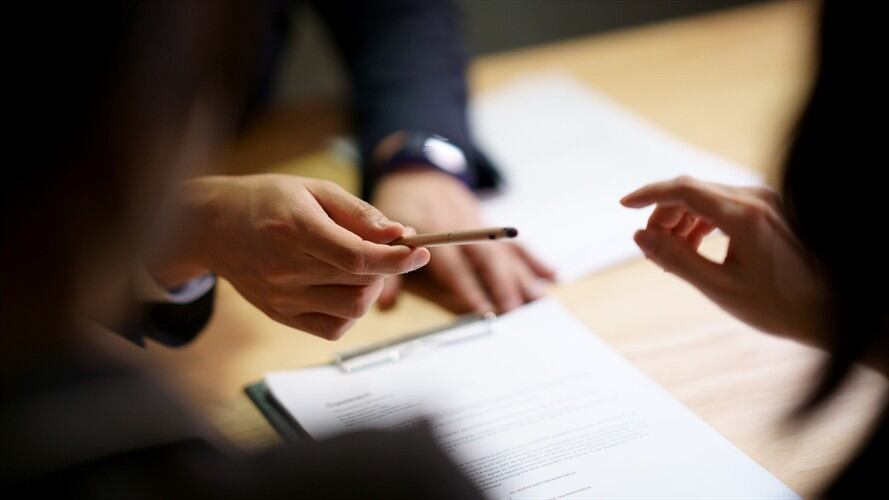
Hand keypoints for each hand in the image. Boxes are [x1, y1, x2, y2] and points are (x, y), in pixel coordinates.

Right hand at [149, 174, 429, 339]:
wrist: (214, 226)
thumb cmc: (267, 200)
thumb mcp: (314, 190)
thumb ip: (359, 213)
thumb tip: (399, 233)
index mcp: (296, 230)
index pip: (357, 257)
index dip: (396, 259)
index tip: (420, 252)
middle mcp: (287, 269)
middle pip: (359, 282)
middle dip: (386, 265)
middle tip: (383, 247)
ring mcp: (283, 298)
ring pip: (352, 309)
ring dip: (370, 289)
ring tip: (359, 266)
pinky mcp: (282, 315)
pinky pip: (333, 328)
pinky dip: (350, 311)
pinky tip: (343, 287)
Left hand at [371, 168, 554, 313]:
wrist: (416, 171)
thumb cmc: (398, 210)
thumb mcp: (382, 236)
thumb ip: (387, 272)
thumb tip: (384, 306)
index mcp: (432, 228)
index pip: (452, 264)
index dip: (467, 287)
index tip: (480, 310)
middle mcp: (460, 225)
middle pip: (485, 258)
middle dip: (500, 285)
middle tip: (513, 311)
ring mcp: (478, 224)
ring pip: (504, 252)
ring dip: (522, 277)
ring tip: (538, 301)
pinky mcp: (489, 224)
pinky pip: (513, 244)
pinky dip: (534, 259)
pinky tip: (552, 275)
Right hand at [621, 176, 828, 344]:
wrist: (831, 312)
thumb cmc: (780, 306)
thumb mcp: (720, 288)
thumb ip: (676, 259)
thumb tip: (640, 236)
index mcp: (744, 215)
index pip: (683, 190)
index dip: (649, 195)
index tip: (624, 205)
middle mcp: (756, 198)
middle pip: (692, 191)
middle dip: (663, 215)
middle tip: (651, 249)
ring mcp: (766, 201)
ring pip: (707, 197)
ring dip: (681, 219)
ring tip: (672, 253)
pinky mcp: (771, 209)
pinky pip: (724, 204)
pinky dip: (702, 221)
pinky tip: (695, 247)